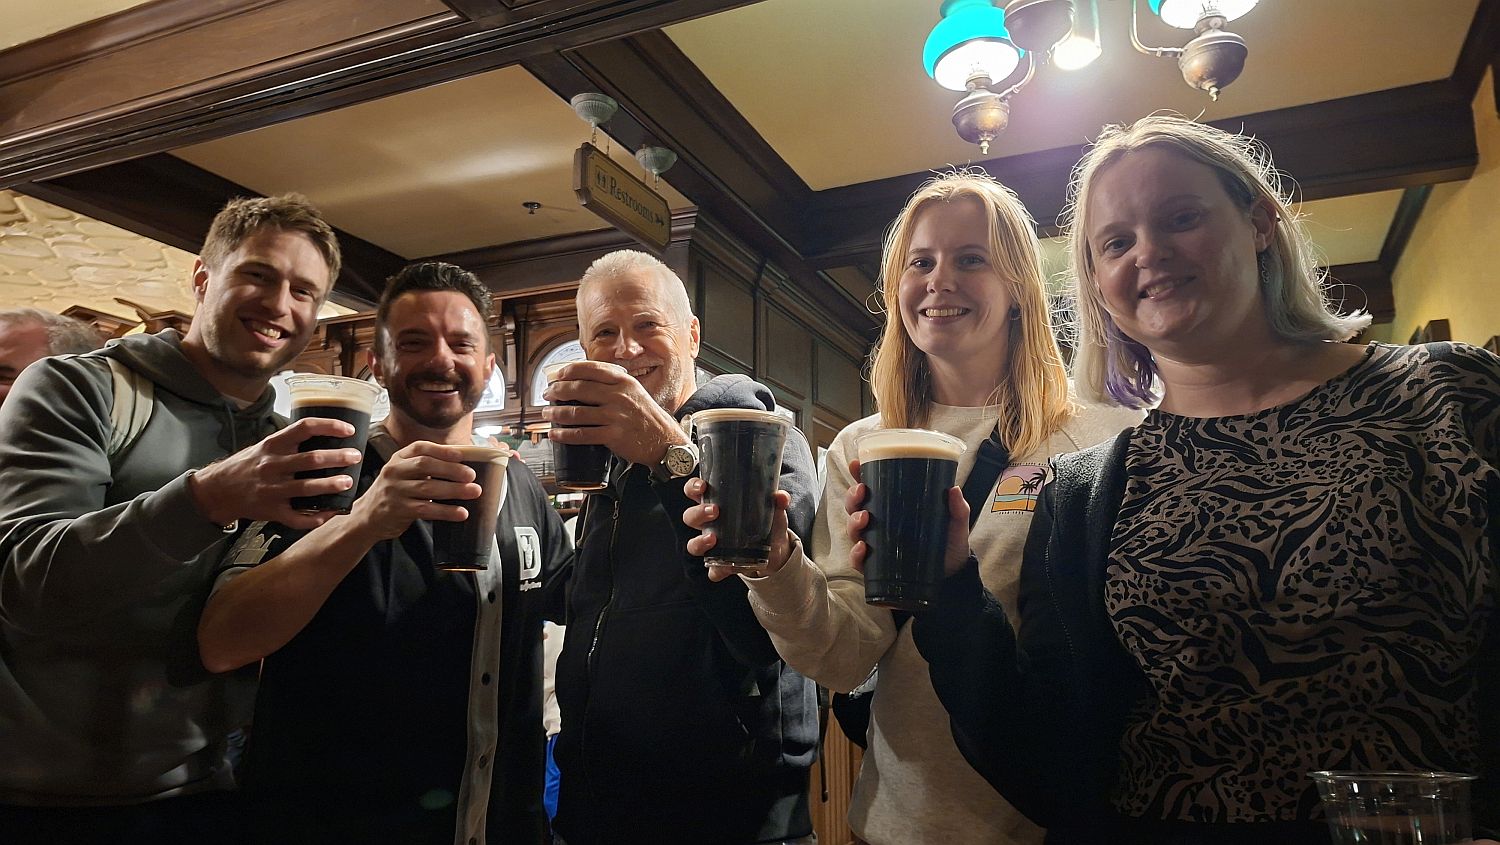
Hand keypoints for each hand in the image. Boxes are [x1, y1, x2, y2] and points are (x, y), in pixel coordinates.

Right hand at [189, 418, 362, 529]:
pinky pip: (297, 518)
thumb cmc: (247, 466)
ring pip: (306, 488)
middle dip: (337, 458)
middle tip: (355, 457)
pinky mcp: (272, 510)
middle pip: (310, 459)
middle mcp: (273, 465)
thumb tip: (325, 437)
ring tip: (347, 483)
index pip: (304, 428)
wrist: (217, 490)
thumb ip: (289, 443)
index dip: (329, 426)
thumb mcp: (264, 447)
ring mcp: (272, 490)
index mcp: (273, 445)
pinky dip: (315, 518)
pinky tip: (330, 514)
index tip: (348, 430)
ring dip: (330, 485)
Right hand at [345, 441, 480, 542]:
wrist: (367, 517)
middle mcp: (394, 472)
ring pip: (427, 488)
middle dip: (451, 469)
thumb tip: (462, 462)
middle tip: (472, 475)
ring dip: (454, 490)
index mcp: (398, 458)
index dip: (442, 450)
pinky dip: (446, 511)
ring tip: (474, 492)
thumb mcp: (404, 473)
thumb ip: (426, 466)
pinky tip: (461, 513)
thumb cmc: (394, 492)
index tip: (461, 455)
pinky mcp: (398, 510)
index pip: (420, 448)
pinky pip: (426, 509)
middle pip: (425, 465)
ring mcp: (394, 491)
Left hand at [541, 361, 686, 466]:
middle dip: (557, 390)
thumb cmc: (648, 417)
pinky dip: (565, 435)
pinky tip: (555, 434)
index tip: (557, 375)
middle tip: (547, 394)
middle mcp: (619, 396)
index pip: (591, 369)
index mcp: (624, 381)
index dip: (569, 371)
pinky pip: (582, 434)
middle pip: (579, 388)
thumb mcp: (636, 392)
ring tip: (546, 413)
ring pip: (577, 412)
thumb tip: (587, 380)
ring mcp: (616, 416)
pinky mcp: (613, 436)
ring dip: (556, 413)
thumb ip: (615, 384)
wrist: (664, 441)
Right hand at [683, 477, 794, 581]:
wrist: (776, 550)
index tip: (702, 487)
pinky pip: (712, 570)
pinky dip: (716, 570)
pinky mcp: (721, 565)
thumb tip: (781, 497)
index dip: (693, 487)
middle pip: (690, 517)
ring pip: (693, 544)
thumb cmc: (766, 522)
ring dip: (699, 541)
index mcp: (717, 503)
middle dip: (698, 513)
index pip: (695, 492)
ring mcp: (713, 545)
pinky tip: (723, 569)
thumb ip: (777, 501)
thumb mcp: (773, 509)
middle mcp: (709, 524)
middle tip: (714, 511)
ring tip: (714, 539)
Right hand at [843, 458, 971, 577]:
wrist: (953, 574)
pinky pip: (858, 560)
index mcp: (893, 507)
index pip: (871, 488)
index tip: (855, 465)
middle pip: (855, 506)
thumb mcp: (955, 522)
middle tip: (861, 491)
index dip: (859, 475)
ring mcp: (876, 544)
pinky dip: (856, 554)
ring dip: (853, 522)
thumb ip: (957, 508)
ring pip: (853, 530)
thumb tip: (954, 490)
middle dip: (853, 497)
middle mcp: (880, 524)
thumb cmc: (949, 542)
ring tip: (864, 518)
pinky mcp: (877, 566)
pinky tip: (862, 548)